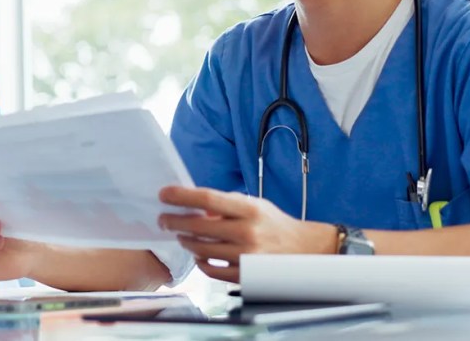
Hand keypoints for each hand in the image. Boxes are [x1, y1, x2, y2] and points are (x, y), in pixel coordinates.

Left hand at [158, 186, 336, 282]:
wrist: (305, 250)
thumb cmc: (275, 224)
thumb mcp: (254, 205)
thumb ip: (226, 204)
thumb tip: (195, 207)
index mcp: (250, 209)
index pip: (208, 198)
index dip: (182, 196)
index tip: (164, 194)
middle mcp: (248, 232)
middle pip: (199, 226)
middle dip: (174, 221)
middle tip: (164, 219)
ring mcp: (246, 256)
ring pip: (201, 250)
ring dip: (186, 242)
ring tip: (182, 236)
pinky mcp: (245, 276)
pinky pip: (211, 270)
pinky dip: (201, 262)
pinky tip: (199, 254)